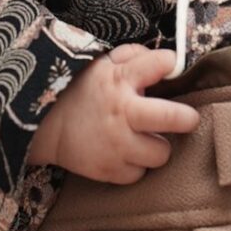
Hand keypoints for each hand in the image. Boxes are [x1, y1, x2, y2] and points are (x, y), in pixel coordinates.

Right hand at [25, 44, 202, 184]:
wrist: (44, 124)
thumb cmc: (81, 91)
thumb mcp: (102, 64)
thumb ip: (133, 57)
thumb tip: (165, 61)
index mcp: (120, 80)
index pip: (160, 63)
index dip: (168, 63)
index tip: (169, 67)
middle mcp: (123, 112)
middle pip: (173, 118)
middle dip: (187, 118)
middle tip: (187, 119)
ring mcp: (116, 145)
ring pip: (161, 153)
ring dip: (156, 146)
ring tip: (144, 139)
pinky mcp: (109, 170)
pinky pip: (139, 173)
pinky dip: (135, 166)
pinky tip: (126, 154)